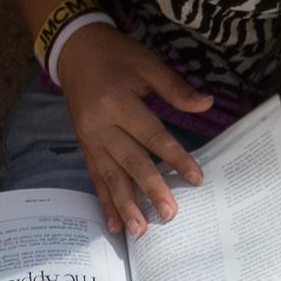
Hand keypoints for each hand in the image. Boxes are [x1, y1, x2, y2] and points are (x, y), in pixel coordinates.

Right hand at [50, 18, 208, 228]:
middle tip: (170, 214)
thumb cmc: (115, 55)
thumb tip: (207, 104)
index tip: (196, 177)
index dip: (175, 157)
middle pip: (130, 161)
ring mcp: (89, 140)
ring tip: (140, 231)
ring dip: (125, 205)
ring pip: (109, 177)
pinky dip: (104, 202)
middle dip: (151, 190)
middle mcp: (100, 126)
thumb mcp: (146, 63)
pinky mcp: (84, 148)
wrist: (74, 50)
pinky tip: (114, 225)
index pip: (151, 135)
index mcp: (117, 102)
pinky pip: (95, 179)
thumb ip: (174, 88)